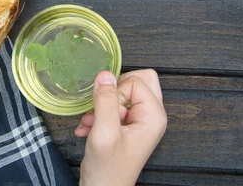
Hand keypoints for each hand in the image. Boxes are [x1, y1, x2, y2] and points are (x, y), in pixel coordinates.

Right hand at [75, 70, 166, 185]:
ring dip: (101, 104)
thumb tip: (104, 74)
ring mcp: (139, 119)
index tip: (109, 114)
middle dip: (112, 92)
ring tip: (91, 123)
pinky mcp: (127, 123)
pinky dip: (98, 113)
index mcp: (154, 115)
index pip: (136, 81)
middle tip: (103, 110)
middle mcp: (150, 114)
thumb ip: (105, 101)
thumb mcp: (104, 132)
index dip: (117, 93)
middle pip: (136, 79)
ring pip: (121, 91)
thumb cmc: (108, 168)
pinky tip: (88, 127)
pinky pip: (113, 103)